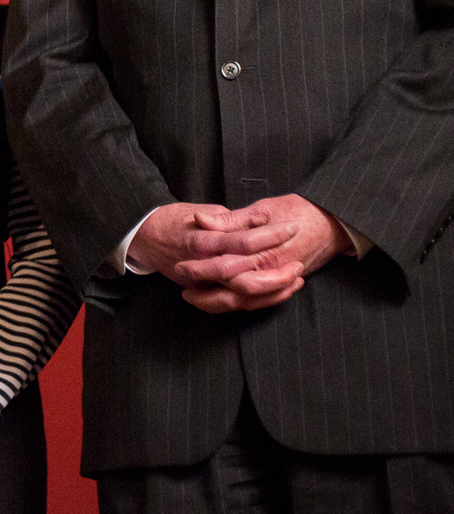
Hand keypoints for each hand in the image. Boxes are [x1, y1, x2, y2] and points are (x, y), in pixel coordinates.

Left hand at [168, 195, 349, 312]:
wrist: (333, 223)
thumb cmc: (298, 210)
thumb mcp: (262, 208)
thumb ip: (230, 219)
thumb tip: (200, 220)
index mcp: (263, 251)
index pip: (225, 266)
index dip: (200, 269)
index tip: (179, 266)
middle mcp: (271, 270)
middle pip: (233, 290)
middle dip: (205, 292)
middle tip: (182, 288)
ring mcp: (279, 280)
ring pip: (246, 302)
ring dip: (218, 303)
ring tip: (194, 298)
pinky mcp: (283, 283)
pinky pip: (260, 302)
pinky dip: (238, 304)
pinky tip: (220, 299)